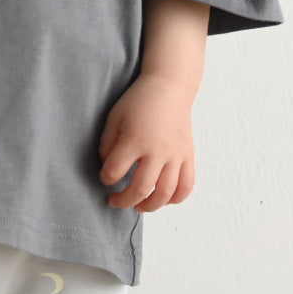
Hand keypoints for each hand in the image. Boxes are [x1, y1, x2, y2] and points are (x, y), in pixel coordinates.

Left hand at [97, 72, 195, 212]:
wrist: (169, 87)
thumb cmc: (138, 101)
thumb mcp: (115, 117)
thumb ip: (107, 143)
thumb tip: (108, 167)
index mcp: (135, 139)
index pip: (115, 171)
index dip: (105, 178)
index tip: (104, 178)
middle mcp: (157, 150)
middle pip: (140, 188)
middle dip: (124, 200)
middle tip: (115, 201)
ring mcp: (175, 155)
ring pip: (165, 193)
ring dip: (150, 206)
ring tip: (138, 206)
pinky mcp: (188, 156)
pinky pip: (187, 185)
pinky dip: (176, 198)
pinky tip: (164, 199)